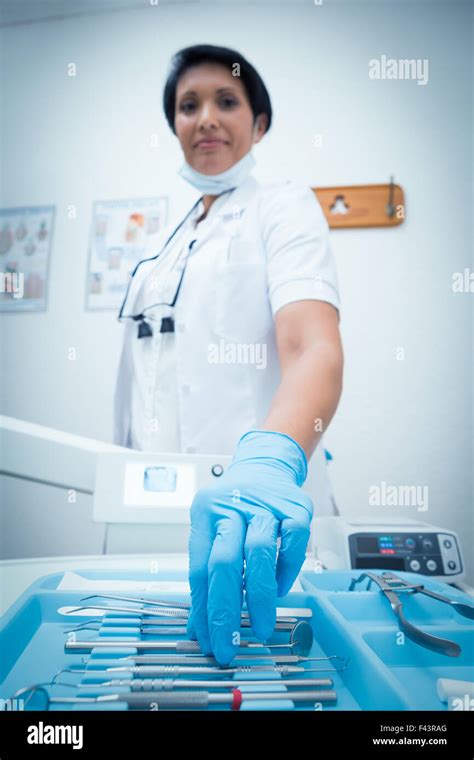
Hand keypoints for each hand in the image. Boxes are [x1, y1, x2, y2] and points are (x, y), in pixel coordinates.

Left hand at [186, 429, 312, 664]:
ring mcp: (266, 504)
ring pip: (259, 553)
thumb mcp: (213, 527)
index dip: (202, 609)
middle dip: (226, 610)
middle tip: (230, 644)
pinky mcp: (296, 507)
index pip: (199, 567)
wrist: (265, 465)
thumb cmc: (235, 506)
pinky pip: (292, 543)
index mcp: (206, 512)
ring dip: (259, 596)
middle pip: (224, 561)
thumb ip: (208, 572)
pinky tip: (280, 587)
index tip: (207, 640)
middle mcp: (232, 505)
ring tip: (261, 626)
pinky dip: (286, 571)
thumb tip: (201, 626)